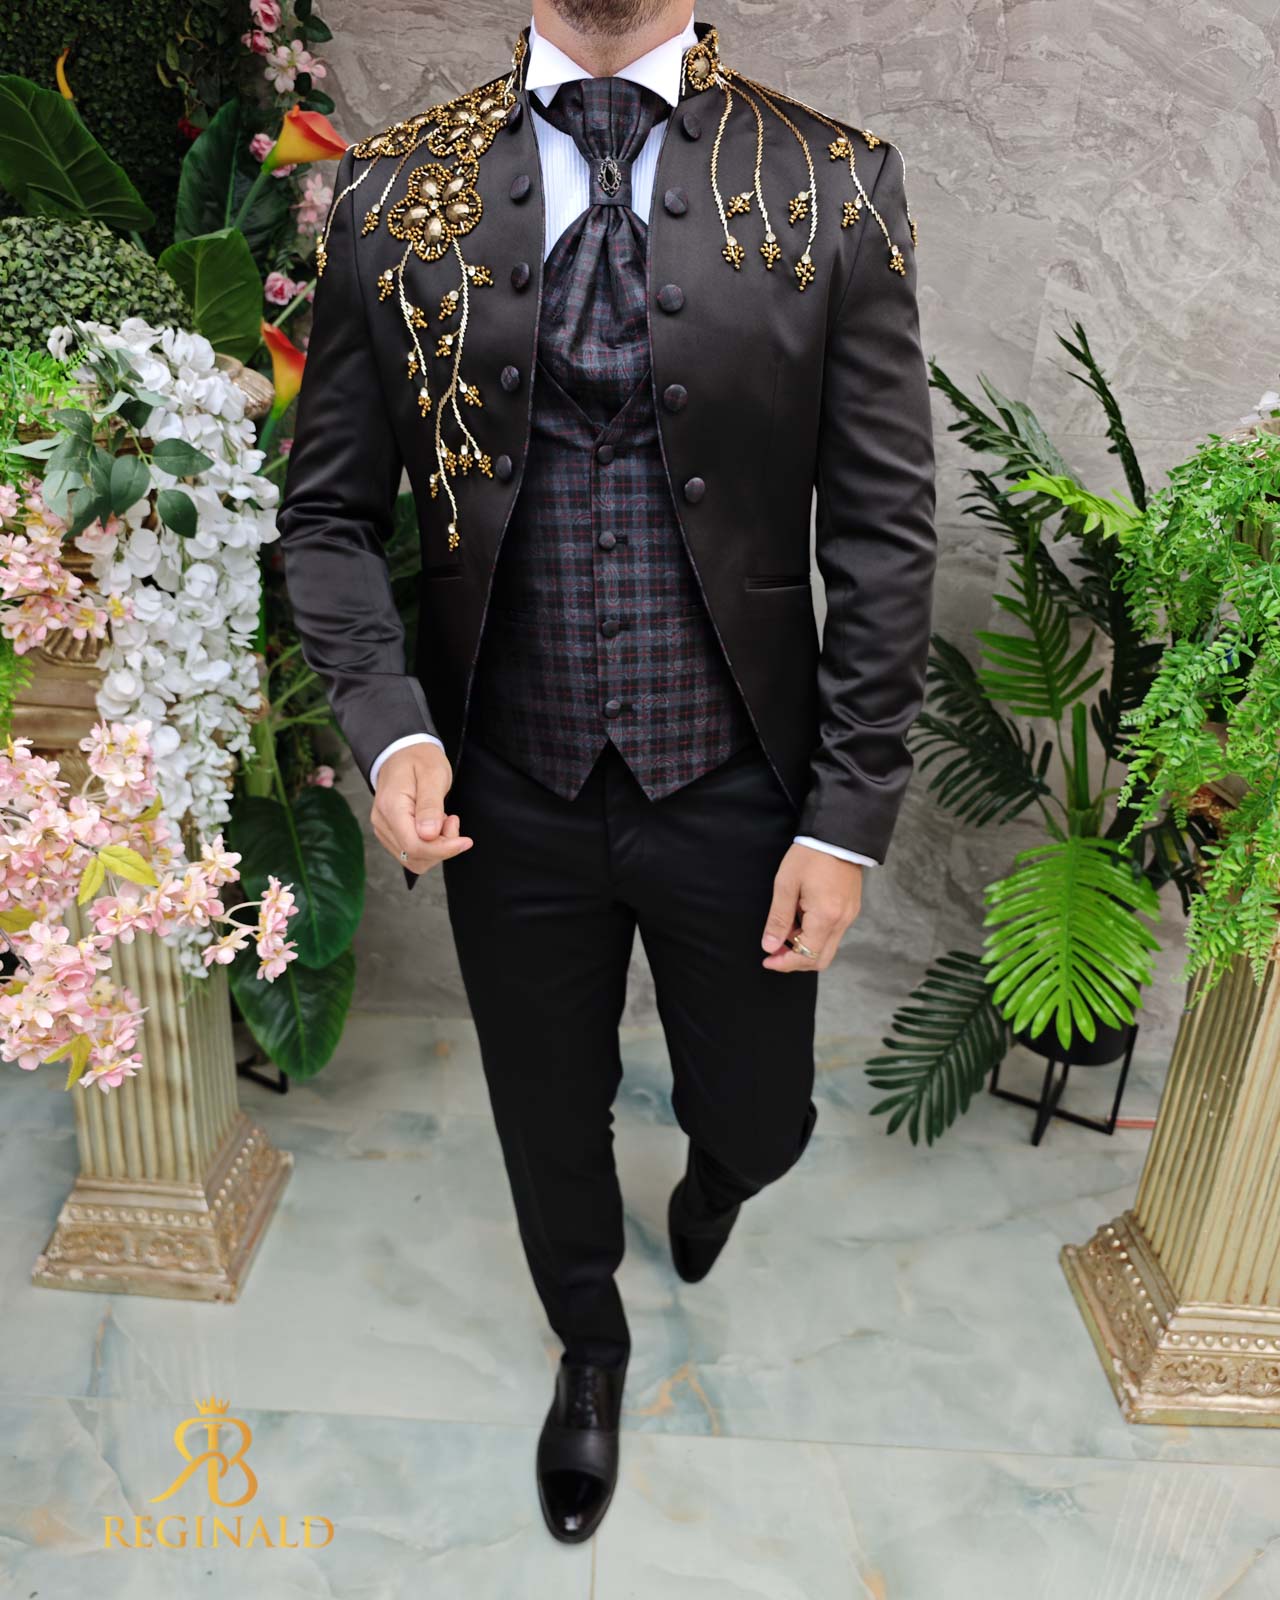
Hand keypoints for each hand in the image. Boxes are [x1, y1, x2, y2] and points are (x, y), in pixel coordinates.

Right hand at [370, 743, 472, 873]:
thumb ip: (430, 806)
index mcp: (391, 807)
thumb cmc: (419, 759)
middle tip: (452, 820)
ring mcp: (384, 829)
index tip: (465, 841)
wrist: (403, 752)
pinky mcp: (390, 832)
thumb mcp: (433, 775)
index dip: (443, 849)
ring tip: (445, 820)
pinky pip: (411, 852)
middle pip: (414, 856)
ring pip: (414, 859)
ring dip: (437, 847)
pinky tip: (436, 824)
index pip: (414, 846)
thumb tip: (428, 836)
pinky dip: (429, 845)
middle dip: (442, 847)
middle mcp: (382, 822)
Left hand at [761, 844, 861, 971]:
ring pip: (827, 947)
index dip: (784, 963)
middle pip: (819, 959)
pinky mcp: (851, 909)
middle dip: (795, 960)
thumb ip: (778, 919)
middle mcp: (842, 921)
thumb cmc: (810, 855)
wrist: (837, 834)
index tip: (768, 960)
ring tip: (785, 928)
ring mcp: (849, 916)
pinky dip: (815, 934)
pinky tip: (800, 919)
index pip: (806, 956)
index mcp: (826, 917)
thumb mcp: (785, 885)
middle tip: (774, 950)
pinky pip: (833, 933)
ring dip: (804, 946)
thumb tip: (769, 947)